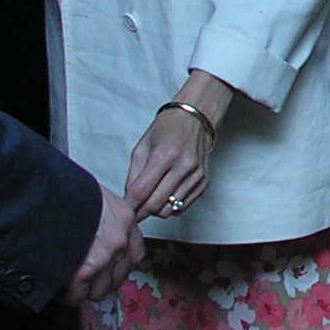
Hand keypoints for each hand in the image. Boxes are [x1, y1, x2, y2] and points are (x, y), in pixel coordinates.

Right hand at [66, 183, 142, 304]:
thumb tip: (92, 230)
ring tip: (66, 282)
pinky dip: (65, 295)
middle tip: (83, 279)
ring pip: (99, 290)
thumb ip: (99, 215)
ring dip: (83, 289)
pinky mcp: (82, 272)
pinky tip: (56, 285)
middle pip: (117, 276)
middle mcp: (119, 240)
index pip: (133, 254)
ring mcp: (103, 257)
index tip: (107, 270)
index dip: (118, 266)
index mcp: (124, 218)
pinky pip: (77, 296)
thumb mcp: (90, 194)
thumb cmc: (58, 190)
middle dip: (100, 281)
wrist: (37, 194)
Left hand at [124, 82, 226, 220]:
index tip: (125, 210)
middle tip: (136, 208)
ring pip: (169, 210)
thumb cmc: (167, 129)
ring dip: (157, 210)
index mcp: (164, 155)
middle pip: (155, 205)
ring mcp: (196, 176)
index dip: (130, 205)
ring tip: (152, 198)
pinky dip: (171, 206)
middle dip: (142, 211)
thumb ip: (133, 176)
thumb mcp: (142, 148)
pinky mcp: (204, 183)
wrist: (195, 119)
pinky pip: (182, 207)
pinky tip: (167, 194)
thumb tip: (130, 202)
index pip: (141, 191)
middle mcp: (183, 166)